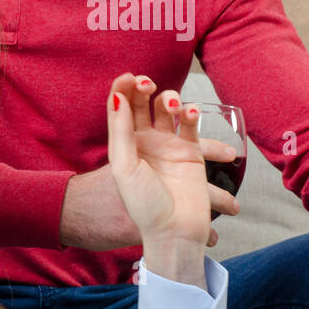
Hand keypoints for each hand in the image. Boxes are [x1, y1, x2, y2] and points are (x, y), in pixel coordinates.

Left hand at [104, 73, 211, 246]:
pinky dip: (192, 114)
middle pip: (143, 103)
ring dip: (170, 99)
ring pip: (168, 108)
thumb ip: (121, 130)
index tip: (128, 77)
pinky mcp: (191, 151)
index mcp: (124, 144)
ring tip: (173, 106)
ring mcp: (168, 145)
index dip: (122, 88)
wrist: (175, 231)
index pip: (120, 107)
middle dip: (144, 88)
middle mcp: (145, 141)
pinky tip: (190, 114)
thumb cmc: (144, 204)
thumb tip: (116, 95)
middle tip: (148, 85)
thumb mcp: (124, 167)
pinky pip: (191, 124)